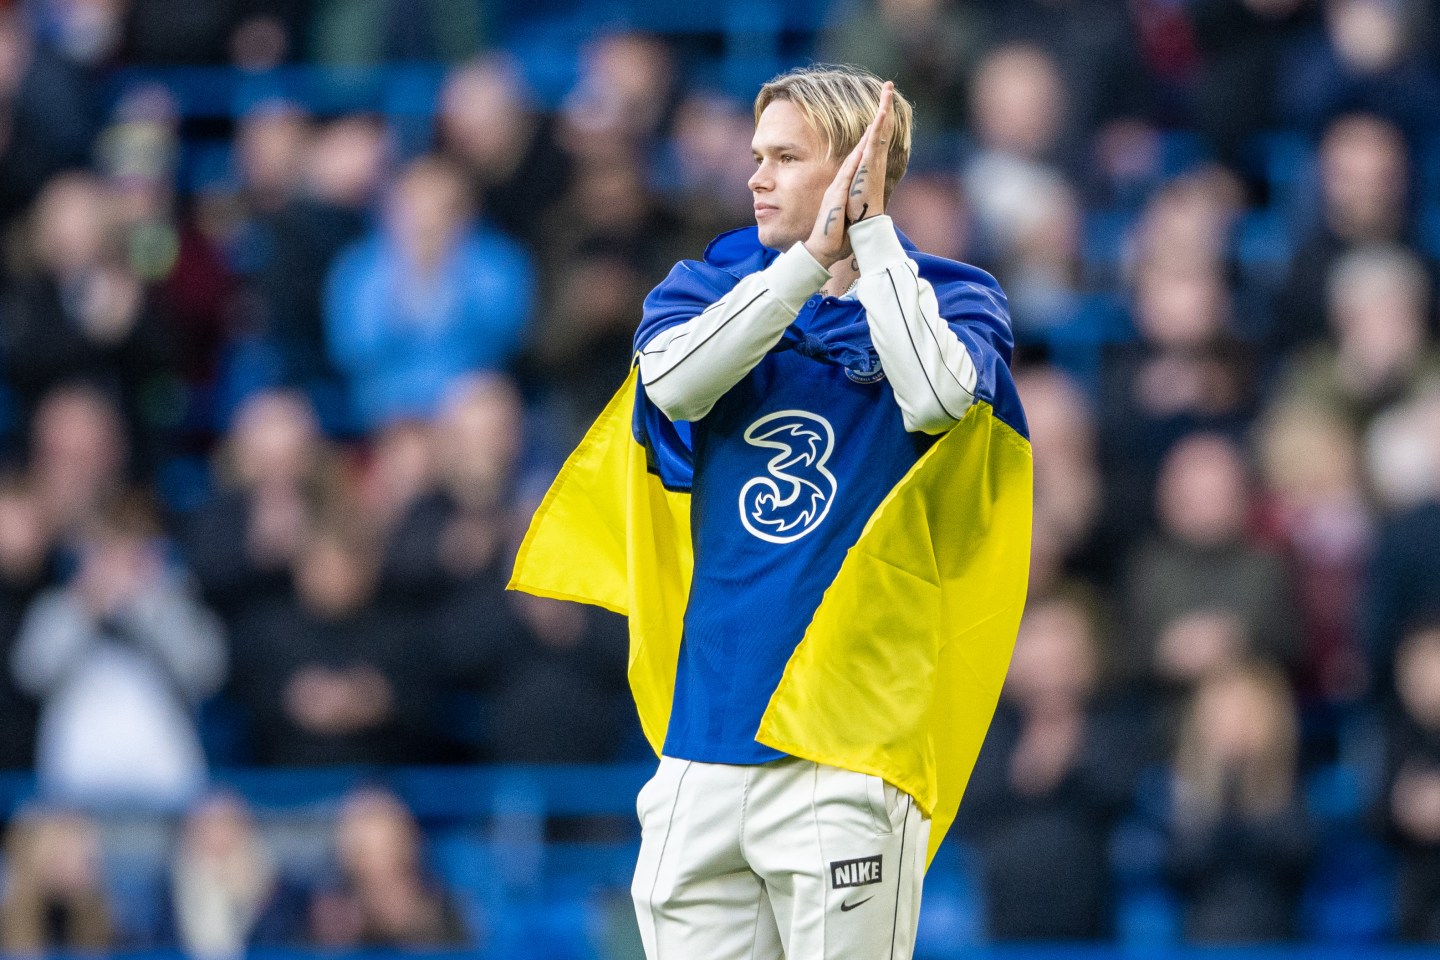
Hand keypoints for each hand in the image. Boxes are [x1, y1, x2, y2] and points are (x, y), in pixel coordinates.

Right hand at [803, 133, 867, 267]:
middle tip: (880, 114)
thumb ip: (848, 208)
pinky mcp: (836, 197)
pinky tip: (862, 149)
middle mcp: (839, 186)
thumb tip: (854, 208)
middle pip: (854, 156)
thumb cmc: (834, 238)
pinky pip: (847, 176)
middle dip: (867, 136)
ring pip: (852, 161)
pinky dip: (855, 161)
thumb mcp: (845, 218)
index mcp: (842, 190)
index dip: (864, 148)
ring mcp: (837, 190)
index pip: (855, 165)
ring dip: (863, 142)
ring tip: (874, 124)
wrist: (821, 250)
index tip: (875, 131)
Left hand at [846, 81, 894, 226]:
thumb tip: (853, 174)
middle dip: (885, 106)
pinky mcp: (869, 166)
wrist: (859, 229)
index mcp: (868, 165)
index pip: (874, 138)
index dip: (878, 120)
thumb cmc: (854, 215)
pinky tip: (883, 111)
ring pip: (880, 129)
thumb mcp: (850, 191)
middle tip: (888, 86)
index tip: (881, 104)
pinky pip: (875, 141)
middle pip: (881, 128)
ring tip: (888, 88)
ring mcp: (873, 163)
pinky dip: (880, 125)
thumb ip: (853, 179)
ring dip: (884, 108)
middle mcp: (874, 161)